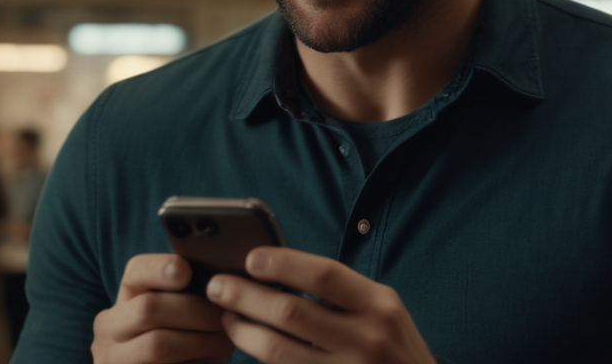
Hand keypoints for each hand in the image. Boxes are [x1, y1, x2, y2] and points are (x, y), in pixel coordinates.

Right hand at [92, 253, 234, 363]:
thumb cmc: (180, 341)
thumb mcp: (176, 313)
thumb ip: (189, 294)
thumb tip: (218, 279)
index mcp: (125, 298)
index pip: (136, 270)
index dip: (161, 267)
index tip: (187, 272)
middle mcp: (109, 327)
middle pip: (148, 307)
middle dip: (195, 311)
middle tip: (224, 318)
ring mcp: (113, 358)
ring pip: (157, 344)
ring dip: (199, 342)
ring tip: (224, 343)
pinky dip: (195, 363)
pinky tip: (209, 361)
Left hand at [205, 247, 435, 363]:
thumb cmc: (393, 346)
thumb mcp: (383, 309)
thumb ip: (341, 292)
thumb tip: (278, 271)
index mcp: (379, 304)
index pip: (324, 275)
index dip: (283, 264)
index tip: (251, 258)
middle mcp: (366, 338)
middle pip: (291, 312)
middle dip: (246, 296)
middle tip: (218, 286)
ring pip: (278, 350)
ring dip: (244, 331)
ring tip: (227, 316)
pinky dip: (261, 357)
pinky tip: (248, 344)